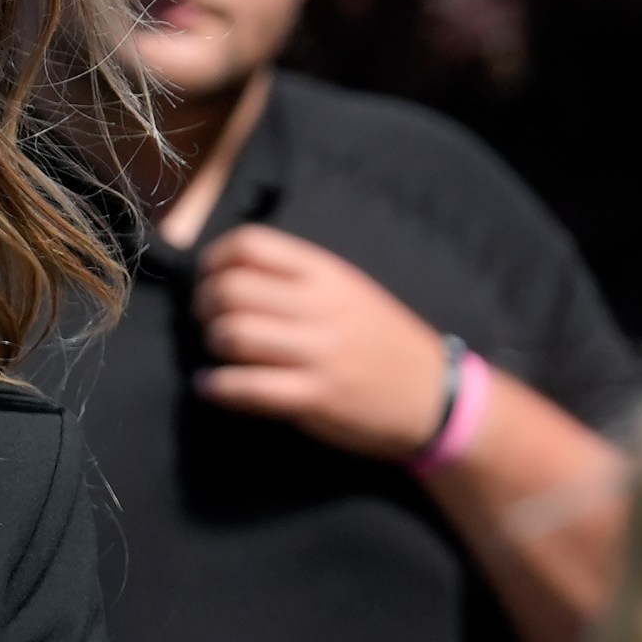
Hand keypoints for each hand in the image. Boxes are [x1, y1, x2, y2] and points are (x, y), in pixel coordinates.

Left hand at [191, 223, 448, 459]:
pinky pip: (249, 387)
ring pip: (234, 335)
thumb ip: (296, 278)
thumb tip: (227, 273)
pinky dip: (217, 386)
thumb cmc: (382, 340)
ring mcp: (320, 353)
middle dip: (204, 304)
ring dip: (212, 343)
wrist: (437, 395)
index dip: (213, 260)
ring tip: (219, 351)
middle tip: (207, 318)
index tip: (208, 278)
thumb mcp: (349, 291)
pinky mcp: (317, 397)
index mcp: (327, 274)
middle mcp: (322, 307)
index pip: (250, 244)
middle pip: (231, 288)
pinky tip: (210, 386)